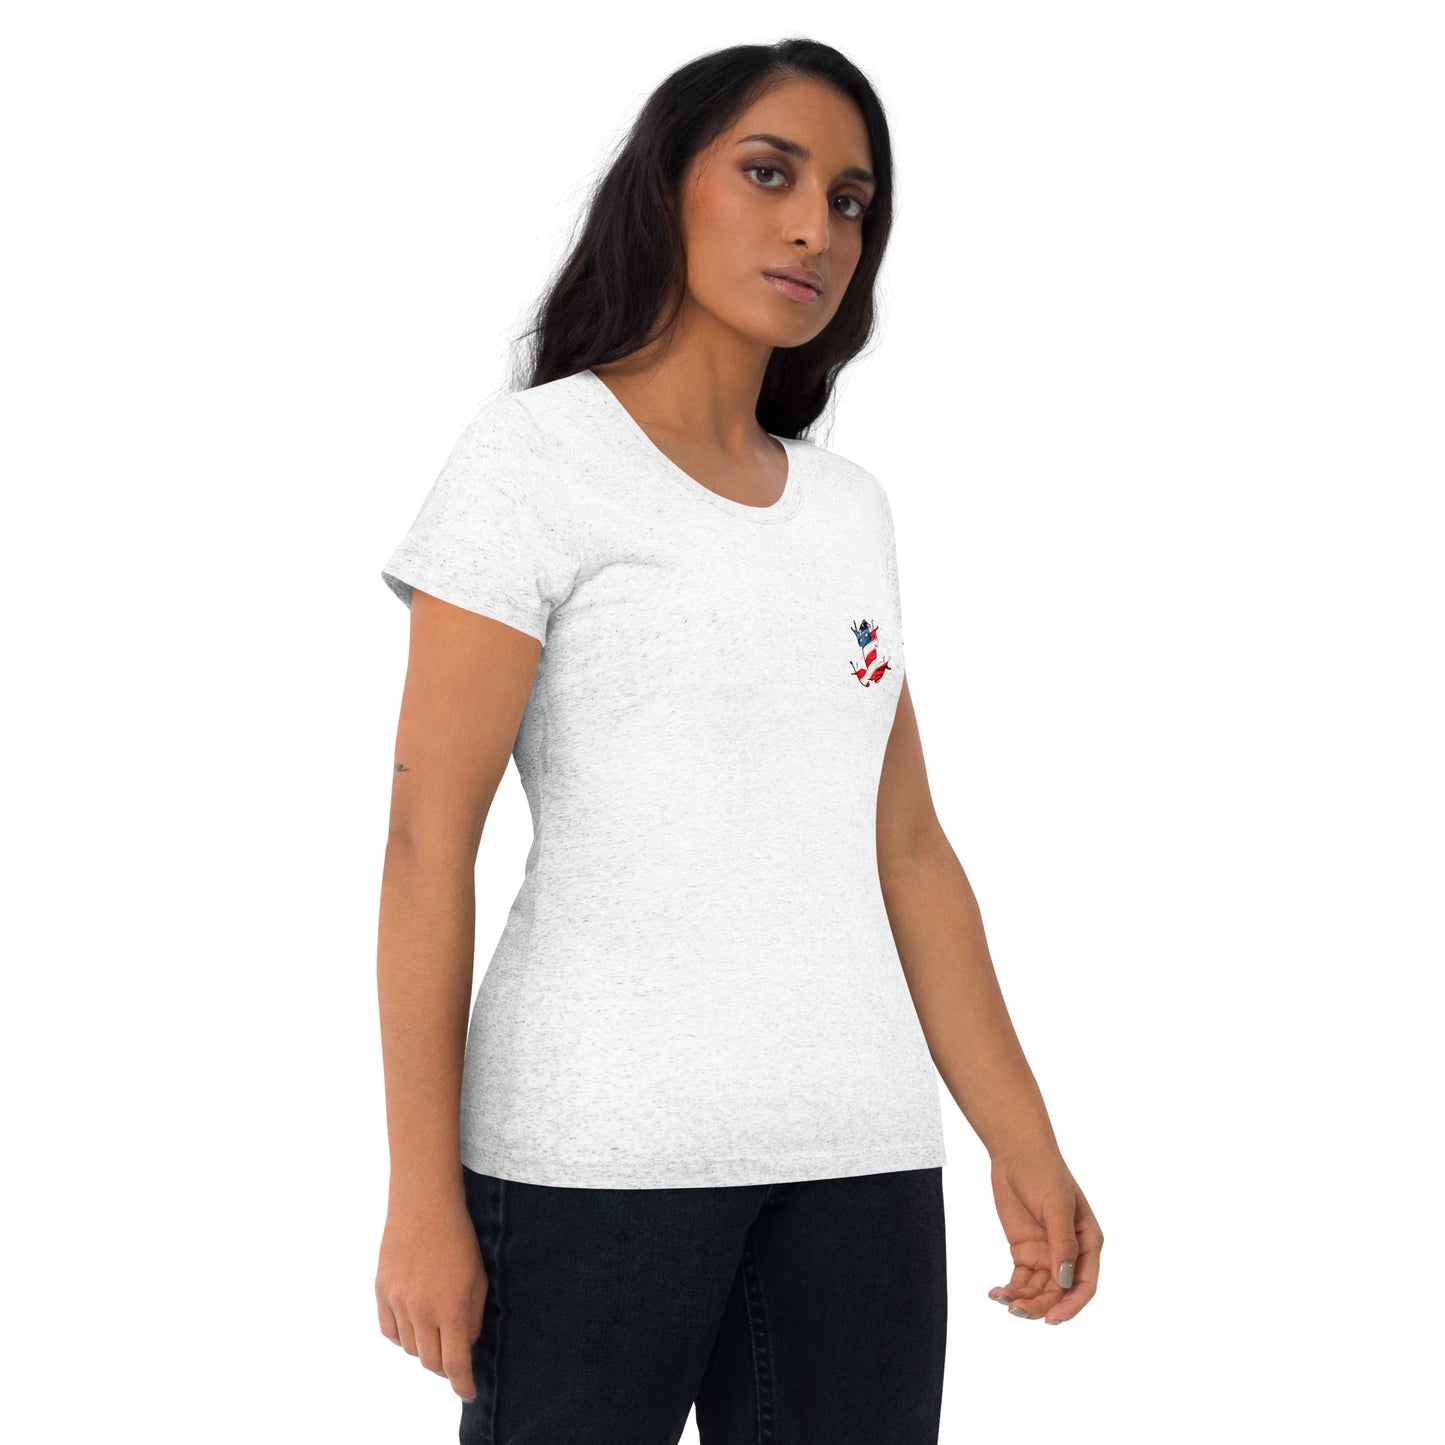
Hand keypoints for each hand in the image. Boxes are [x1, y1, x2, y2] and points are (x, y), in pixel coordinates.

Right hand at [375, 1197, 488, 1401]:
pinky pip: (389, 1331)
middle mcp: (421, 1310)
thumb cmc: (459, 1237)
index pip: (455, 1363)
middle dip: (445, 1367)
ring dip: (423, 1348)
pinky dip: (401, 1336)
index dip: (463, 1384)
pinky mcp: (380, 1292)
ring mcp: (397, 1302)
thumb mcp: (478, 1278)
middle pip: (430, 1362)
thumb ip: (472, 1317)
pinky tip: (412, 1325)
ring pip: (408, 1348)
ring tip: (435, 1330)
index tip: (469, 1392)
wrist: (424, 1204)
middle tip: (454, 1359)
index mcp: (451, 1307)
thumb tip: (465, 1346)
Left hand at [985, 1145, 1102, 1323]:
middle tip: (1016, 1310)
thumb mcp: (1057, 1205)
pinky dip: (1010, 1289)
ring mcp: (1046, 1253)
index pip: (1084, 1285)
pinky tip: (996, 1293)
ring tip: (1002, 1300)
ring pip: (1039, 1290)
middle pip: (1058, 1292)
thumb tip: (1064, 1280)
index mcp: (1088, 1242)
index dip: (1071, 1306)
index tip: (1052, 1319)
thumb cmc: (1044, 1172)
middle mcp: (1069, 1253)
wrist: (1015, 1152)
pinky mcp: (1024, 1251)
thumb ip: (1062, 1242)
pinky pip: (1021, 1279)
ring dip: (1023, 1299)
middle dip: (1040, 1305)